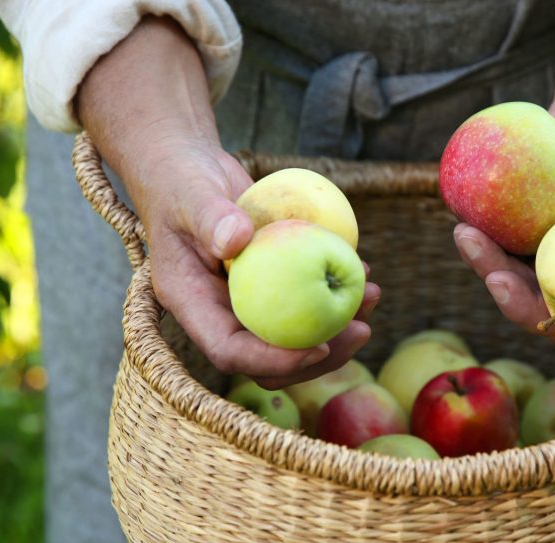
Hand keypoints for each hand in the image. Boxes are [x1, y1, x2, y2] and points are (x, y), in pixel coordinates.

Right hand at [77, 17, 376, 388]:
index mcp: (192, 305)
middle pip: (270, 357)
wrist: (191, 170)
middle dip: (320, 355)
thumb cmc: (181, 179)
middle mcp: (220, 313)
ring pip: (294, 335)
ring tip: (374, 295)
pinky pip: (306, 302)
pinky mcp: (272, 286)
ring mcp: (248, 302)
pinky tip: (365, 270)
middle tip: (362, 330)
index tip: (318, 347)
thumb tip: (238, 240)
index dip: (274, 360)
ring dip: (339, 326)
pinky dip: (338, 293)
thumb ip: (209, 216)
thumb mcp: (189, 192)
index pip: (230, 351)